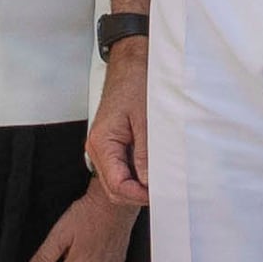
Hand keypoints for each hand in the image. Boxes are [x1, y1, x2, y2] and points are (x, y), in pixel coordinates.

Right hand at [85, 42, 150, 205]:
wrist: (130, 66)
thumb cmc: (136, 85)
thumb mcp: (146, 121)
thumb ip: (146, 154)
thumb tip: (150, 183)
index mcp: (102, 143)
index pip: (117, 185)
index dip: (140, 196)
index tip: (161, 195)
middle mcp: (98, 149)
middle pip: (115, 190)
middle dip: (139, 196)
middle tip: (165, 192)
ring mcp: (103, 149)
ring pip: (118, 183)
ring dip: (138, 187)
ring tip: (162, 182)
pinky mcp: (111, 146)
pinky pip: (121, 170)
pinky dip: (137, 176)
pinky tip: (154, 170)